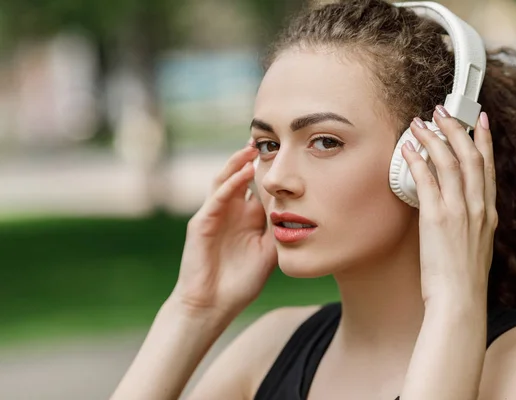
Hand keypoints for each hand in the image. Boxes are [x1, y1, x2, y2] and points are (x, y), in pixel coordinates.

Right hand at [171, 142, 276, 317]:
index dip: (271, 172)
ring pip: (225, 180)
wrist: (214, 305)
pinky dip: (229, 184)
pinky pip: (216, 198)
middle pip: (240, 177)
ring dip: (237, 163)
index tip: (289, 154)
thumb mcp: (269, 252)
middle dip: (252, 158)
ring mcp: (214, 215)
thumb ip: (279, 230)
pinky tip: (242, 172)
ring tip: (252, 148)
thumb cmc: (241, 282)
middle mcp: (230, 212)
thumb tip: (299, 209)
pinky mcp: (202, 223)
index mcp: (247, 218)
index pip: (259, 187)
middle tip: (269, 140)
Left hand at [400, 106, 497, 305]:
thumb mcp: (476, 245)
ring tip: (419, 123)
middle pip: (470, 155)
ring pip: (449, 161)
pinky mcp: (437, 218)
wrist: (460, 299)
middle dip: (456, 128)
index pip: (489, 167)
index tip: (480, 121)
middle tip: (443, 111)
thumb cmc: (463, 278)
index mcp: (488, 213)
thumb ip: (470, 222)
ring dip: (433, 137)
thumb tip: (456, 209)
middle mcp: (477, 207)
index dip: (485, 140)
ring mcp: (458, 211)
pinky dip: (417, 160)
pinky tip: (408, 149)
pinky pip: (427, 180)